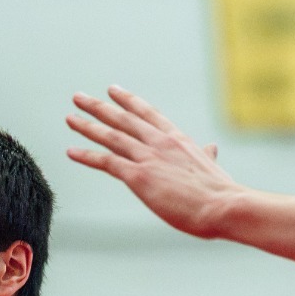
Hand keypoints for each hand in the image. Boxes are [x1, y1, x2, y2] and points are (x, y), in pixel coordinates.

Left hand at [66, 86, 241, 238]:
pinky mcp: (139, 176)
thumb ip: (207, 155)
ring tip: (70, 118)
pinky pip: (107, 162)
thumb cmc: (221, 193)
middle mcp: (160, 142)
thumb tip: (211, 148)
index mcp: (178, 139)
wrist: (224, 205)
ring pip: (111, 136)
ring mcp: (149, 157)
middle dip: (99, 107)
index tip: (113, 90)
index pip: (148, 114)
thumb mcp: (212, 167)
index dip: (128, 101)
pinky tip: (71, 151)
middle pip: (123, 119)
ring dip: (87, 126)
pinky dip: (87, 156)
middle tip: (79, 97)